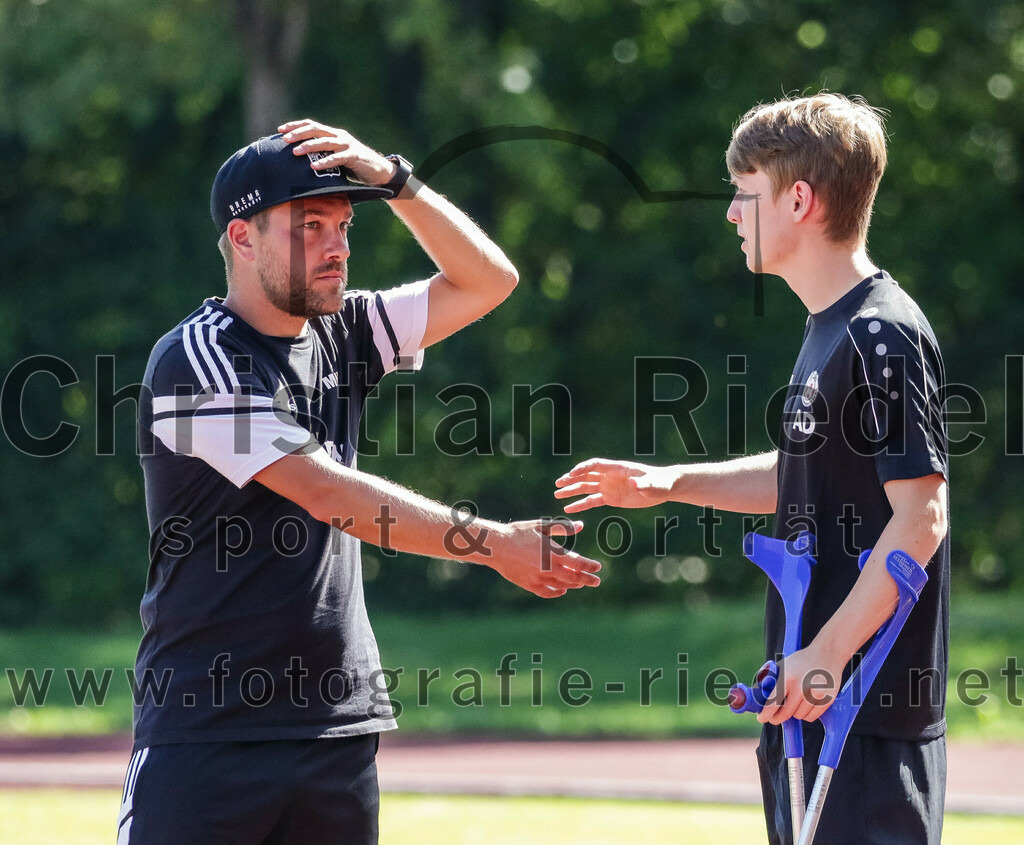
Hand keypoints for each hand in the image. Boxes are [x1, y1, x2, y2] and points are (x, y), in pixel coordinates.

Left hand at [278, 119, 395, 186]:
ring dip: (309, 146)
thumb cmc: (354, 166)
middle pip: (315, 129)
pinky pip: (337, 158)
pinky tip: (314, 167)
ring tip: (295, 152)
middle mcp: (339, 135)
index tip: (280, 130)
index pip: (311, 125)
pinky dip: (325, 162)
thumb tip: (301, 161)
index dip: (296, 126)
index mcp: (333, 134)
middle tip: (284, 139)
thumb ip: (323, 155)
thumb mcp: (336, 157)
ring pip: (325, 141)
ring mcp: (347, 144)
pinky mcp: (354, 156)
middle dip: (298, 133)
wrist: (379, 172)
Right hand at [486, 518, 601, 597]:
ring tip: (581, 583)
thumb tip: (581, 525)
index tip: (598, 567)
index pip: (579, 563)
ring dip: (574, 585)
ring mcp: (539, 578)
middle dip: (588, 580)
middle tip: (596, 581)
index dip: (590, 566)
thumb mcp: (541, 526)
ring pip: (563, 586)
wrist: (496, 546)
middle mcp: (549, 568)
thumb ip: (562, 527)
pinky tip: (562, 590)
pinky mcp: (530, 585)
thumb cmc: (519, 533)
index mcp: (553, 553)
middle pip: (575, 578)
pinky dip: (557, 592)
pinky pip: (548, 592)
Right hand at [553, 458, 678, 512]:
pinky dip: (581, 504)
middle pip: (586, 475)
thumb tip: (634, 483)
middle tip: (558, 483)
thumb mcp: (653, 484)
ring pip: (586, 487)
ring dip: (572, 490)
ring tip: (557, 494)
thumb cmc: (660, 482)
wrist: (664, 488)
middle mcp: (609, 476)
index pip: (595, 465)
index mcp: (617, 468)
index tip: (571, 474)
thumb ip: (643, 483)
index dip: (583, 468)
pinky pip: (592, 501)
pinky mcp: (611, 498)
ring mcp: (609, 486)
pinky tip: (569, 509)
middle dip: (571, 479)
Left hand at [756, 643, 843, 724]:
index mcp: (787, 678)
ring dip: (795, 713)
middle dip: (777, 718)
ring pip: (799, 716)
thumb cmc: (801, 660)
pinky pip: (811, 717)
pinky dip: (807, 714)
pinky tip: (806, 704)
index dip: (766, 714)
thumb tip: (758, 693)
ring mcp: (816, 694)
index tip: (761, 719)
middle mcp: (801, 687)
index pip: (773, 703)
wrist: (827, 653)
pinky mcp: (827, 699)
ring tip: (796, 701)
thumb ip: (770, 679)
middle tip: (775, 718)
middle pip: (786, 714)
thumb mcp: (783, 665)